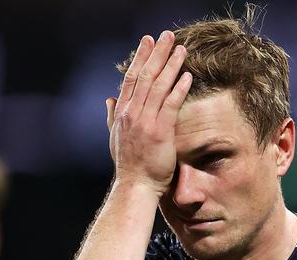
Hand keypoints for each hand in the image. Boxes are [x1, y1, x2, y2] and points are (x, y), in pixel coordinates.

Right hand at [106, 31, 191, 196]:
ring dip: (170, 65)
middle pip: (144, 76)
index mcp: (122, 114)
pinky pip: (170, 104)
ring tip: (181, 49)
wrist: (135, 186)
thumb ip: (112, 117)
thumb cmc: (129, 166)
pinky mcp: (160, 131)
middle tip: (167, 35)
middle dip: (156, 54)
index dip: (140, 58)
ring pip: (158, 86)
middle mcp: (131, 114)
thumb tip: (109, 99)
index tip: (147, 41)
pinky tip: (187, 75)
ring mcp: (145, 122)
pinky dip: (178, 88)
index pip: (130, 79)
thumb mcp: (115, 138)